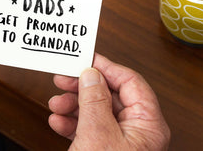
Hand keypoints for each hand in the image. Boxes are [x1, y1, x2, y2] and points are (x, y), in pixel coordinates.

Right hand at [49, 53, 169, 149]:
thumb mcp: (97, 136)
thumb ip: (94, 101)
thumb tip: (91, 74)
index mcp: (146, 124)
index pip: (130, 82)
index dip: (107, 67)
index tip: (87, 59)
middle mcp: (136, 130)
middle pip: (109, 94)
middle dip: (83, 86)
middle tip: (64, 78)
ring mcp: (119, 140)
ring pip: (96, 109)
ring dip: (73, 104)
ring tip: (56, 104)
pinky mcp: (104, 148)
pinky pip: (88, 126)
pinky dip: (71, 121)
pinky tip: (58, 121)